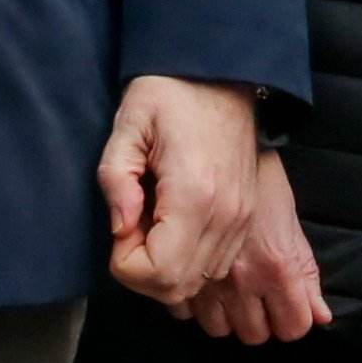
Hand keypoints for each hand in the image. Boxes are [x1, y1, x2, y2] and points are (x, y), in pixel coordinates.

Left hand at [102, 75, 264, 309]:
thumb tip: (121, 227)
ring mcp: (239, 221)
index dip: (125, 264)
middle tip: (131, 227)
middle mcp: (224, 217)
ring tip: (151, 224)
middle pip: (177, 287)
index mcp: (195, 195)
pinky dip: (186, 261)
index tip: (121, 225)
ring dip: (163, 268)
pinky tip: (172, 226)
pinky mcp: (244, 220)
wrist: (222, 75)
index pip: (159, 273)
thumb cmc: (170, 93)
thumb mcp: (129, 124)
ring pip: (196, 283)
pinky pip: (213, 266)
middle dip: (141, 272)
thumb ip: (117, 178)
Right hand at [188, 153, 333, 342]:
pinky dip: (191, 302)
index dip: (292, 319)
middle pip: (254, 334)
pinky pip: (184, 310)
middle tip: (254, 298)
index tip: (286, 307)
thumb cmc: (257, 173)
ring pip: (217, 327)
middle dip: (256, 320)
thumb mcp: (289, 215)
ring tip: (226, 291)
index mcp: (276, 265)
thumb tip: (321, 316)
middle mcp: (243, 278)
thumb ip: (304, 269)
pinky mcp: (178, 266)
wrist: (213, 137)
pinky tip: (199, 280)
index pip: (293, 326)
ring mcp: (208, 275)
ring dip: (221, 314)